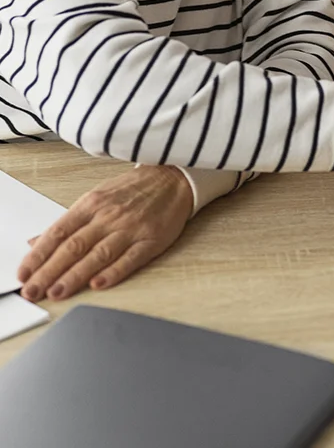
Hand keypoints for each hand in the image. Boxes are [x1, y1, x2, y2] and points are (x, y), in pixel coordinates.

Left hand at [17, 165, 192, 301]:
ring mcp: (130, 228)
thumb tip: (36, 242)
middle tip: (32, 291)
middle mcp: (108, 216)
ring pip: (98, 254)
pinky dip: (114, 272)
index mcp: (91, 204)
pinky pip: (130, 258)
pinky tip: (99, 284)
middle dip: (49, 271)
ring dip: (75, 275)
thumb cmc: (133, 189)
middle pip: (74, 246)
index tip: (23, 274)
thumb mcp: (96, 198)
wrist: (173, 177)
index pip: (58, 232)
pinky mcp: (151, 239)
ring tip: (57, 292)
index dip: (38, 255)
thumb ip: (68, 223)